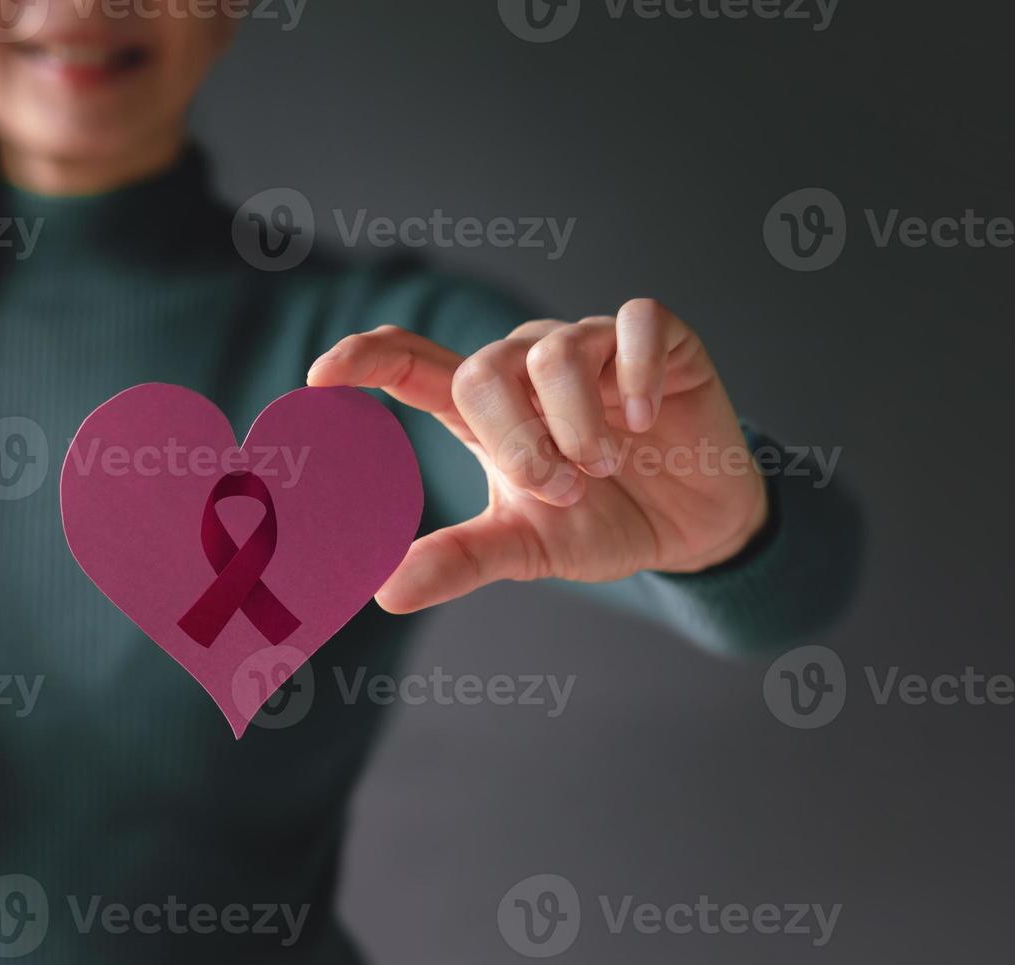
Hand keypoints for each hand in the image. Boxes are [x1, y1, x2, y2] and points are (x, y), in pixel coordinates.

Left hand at [306, 299, 768, 613]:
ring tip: (600, 468)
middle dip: (514, 439)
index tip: (321, 375)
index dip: (365, 358)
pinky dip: (636, 373)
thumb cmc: (597, 524)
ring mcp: (594, 347)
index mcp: (484, 409)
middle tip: (555, 489)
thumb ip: (458, 560)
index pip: (411, 361)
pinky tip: (643, 418)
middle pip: (485, 368)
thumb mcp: (524, 548)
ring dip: (576, 423)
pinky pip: (636, 324)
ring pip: (556, 351)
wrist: (692, 530)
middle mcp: (529, 365)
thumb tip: (382, 590)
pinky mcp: (661, 341)